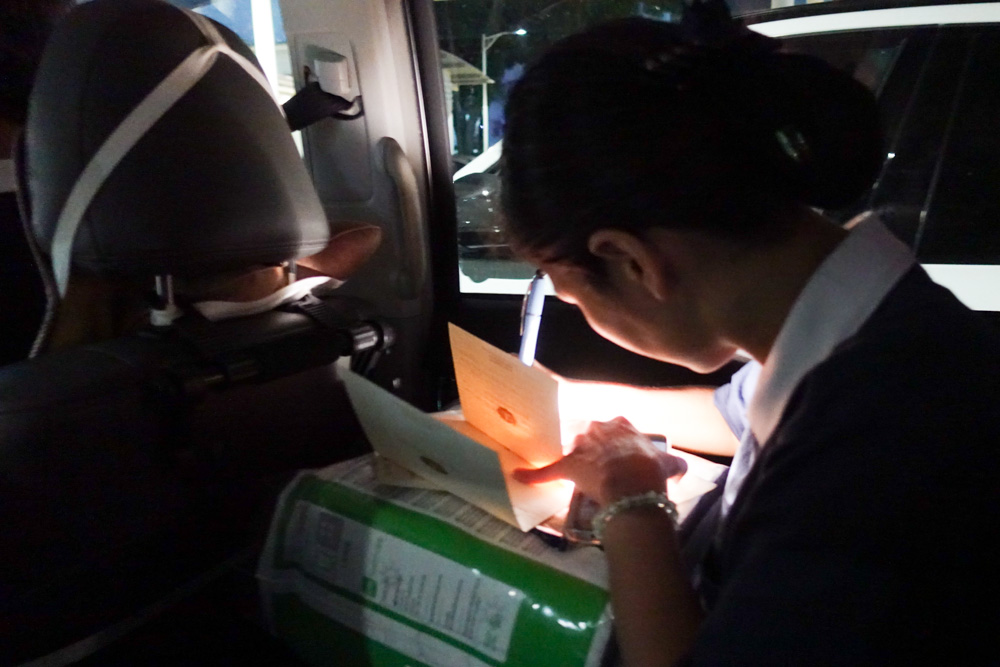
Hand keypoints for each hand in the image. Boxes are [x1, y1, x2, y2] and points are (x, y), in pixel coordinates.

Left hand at [513, 417, 686, 504]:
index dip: (618, 444)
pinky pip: (545, 470)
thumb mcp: (669, 464)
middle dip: (595, 449)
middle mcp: (598, 429)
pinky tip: (519, 475)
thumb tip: (682, 467)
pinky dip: (533, 474)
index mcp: (622, 425)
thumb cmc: (651, 472)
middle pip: (591, 436)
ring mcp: (580, 446)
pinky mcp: (565, 465)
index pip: (616, 428)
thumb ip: (672, 463)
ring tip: (579, 474)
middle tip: (604, 467)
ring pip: (572, 450)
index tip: (622, 455)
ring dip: (575, 460)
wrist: (634, 484)